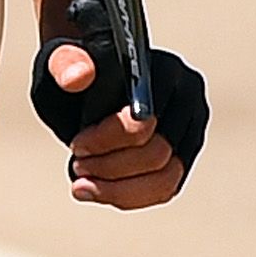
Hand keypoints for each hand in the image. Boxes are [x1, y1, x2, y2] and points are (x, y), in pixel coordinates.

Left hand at [31, 0, 206, 209]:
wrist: (91, 80)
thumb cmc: (77, 68)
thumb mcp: (63, 59)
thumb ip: (65, 62)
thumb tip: (77, 77)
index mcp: (164, 69)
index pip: (146, 119)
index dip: (107, 140)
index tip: (76, 146)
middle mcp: (188, 98)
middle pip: (160, 153)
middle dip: (111, 167)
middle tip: (78, 165)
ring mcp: (191, 128)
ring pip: (167, 180)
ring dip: (119, 189)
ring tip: (83, 184)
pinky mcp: (184, 154)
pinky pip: (165, 190)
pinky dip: (128, 197)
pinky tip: (96, 191)